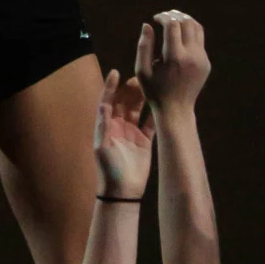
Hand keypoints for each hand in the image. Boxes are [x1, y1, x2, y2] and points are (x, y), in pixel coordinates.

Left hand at [94, 66, 153, 198]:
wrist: (123, 191)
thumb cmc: (109, 170)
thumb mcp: (102, 148)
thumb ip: (104, 127)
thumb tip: (103, 105)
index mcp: (106, 126)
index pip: (107, 101)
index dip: (110, 86)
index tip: (115, 72)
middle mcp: (119, 127)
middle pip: (124, 102)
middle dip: (130, 89)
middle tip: (140, 79)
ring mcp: (133, 133)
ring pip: (139, 109)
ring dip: (143, 97)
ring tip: (151, 86)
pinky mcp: (145, 141)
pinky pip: (151, 123)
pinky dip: (155, 113)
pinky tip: (162, 103)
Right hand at [136, 11, 210, 114]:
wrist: (176, 110)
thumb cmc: (154, 91)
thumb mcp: (142, 70)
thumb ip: (143, 46)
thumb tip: (147, 25)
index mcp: (175, 57)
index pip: (173, 24)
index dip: (163, 17)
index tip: (155, 18)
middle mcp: (192, 56)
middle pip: (187, 22)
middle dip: (174, 15)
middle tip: (164, 16)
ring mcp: (202, 59)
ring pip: (197, 28)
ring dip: (185, 20)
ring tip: (173, 20)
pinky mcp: (206, 63)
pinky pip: (200, 41)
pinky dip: (190, 33)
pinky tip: (179, 36)